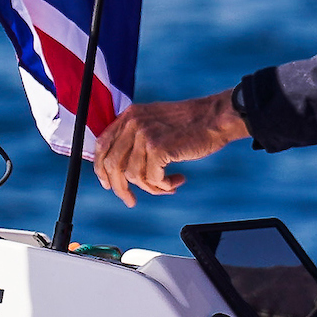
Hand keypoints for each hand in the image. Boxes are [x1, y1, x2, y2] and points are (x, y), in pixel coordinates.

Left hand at [92, 93, 250, 206]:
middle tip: (131, 201)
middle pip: (112, 164)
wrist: (216, 117)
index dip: (101, 169)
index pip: (102, 145)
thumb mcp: (156, 122)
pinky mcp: (159, 147)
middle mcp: (134, 123)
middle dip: (120, 188)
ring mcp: (145, 135)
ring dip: (152, 187)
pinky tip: (178, 180)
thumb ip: (137, 137)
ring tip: (169, 185)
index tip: (109, 185)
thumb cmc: (192, 124)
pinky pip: (153, 178)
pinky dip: (165, 185)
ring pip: (134, 175)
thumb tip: (122, 170)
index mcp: (130, 115)